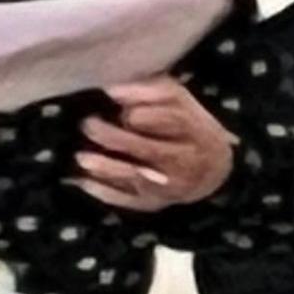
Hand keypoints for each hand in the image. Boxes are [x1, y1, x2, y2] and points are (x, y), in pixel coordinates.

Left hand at [75, 79, 237, 212]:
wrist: (212, 168)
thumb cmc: (187, 125)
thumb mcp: (177, 99)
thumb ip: (147, 90)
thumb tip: (111, 90)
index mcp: (192, 130)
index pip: (166, 121)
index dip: (139, 113)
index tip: (120, 106)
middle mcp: (183, 161)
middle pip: (146, 149)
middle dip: (113, 137)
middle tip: (88, 124)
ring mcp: (167, 187)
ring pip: (134, 177)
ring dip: (105, 168)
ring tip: (81, 157)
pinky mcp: (152, 203)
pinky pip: (125, 200)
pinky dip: (102, 191)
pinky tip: (83, 180)